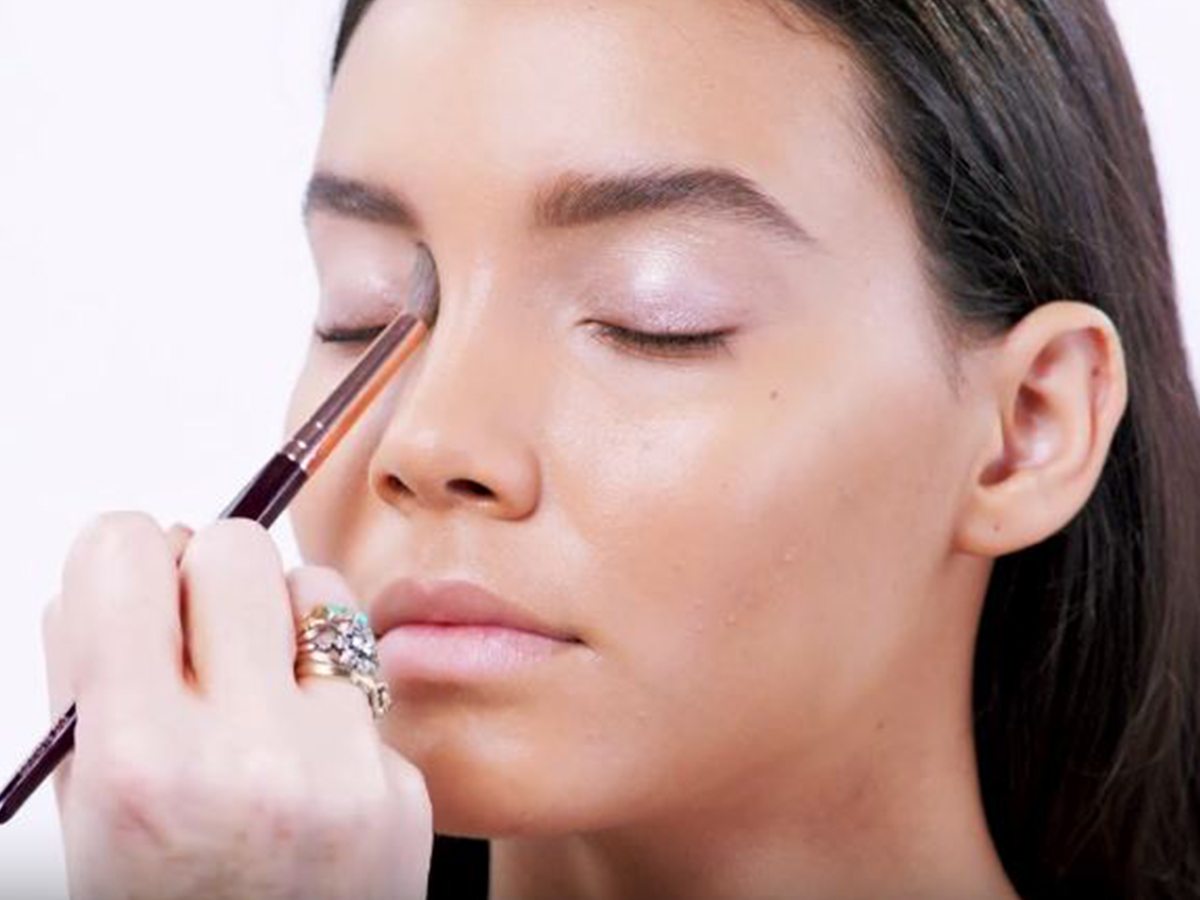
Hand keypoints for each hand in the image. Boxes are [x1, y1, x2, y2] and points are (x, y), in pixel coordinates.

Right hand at [41, 514, 432, 899]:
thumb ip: (87, 682)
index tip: (129, 585)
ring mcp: (344, 772)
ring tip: (257, 685)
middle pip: (236, 548)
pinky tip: (305, 755)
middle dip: (203, 572)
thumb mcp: (85, 814)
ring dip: (280, 616)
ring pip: (318, 589)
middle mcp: (253, 759)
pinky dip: (327, 692)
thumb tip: (113, 570)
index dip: (121, 558)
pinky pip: (363, 675)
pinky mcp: (402, 786)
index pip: (129, 552)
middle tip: (195, 628)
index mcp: (142, 766)